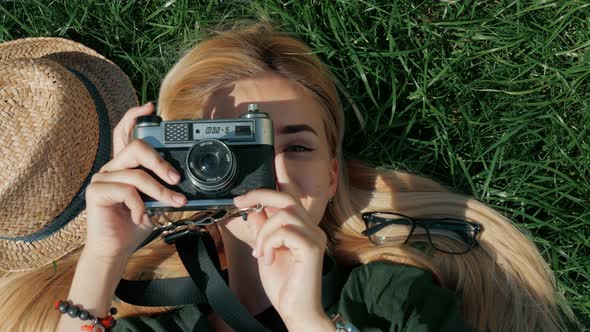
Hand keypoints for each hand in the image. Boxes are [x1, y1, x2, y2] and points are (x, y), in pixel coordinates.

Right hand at [83, 102, 186, 259]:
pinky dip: (140, 206)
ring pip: (137, 174)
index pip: (125, 132)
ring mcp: (102, 178)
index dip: (134, 117)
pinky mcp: (96, 192)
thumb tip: (182, 179)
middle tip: (175, 178)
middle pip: (136, 147)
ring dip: (160, 191)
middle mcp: (112, 167)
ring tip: (174, 203)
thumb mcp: (155, 200)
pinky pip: (127, 191)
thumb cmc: (136, 223)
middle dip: (161, 162)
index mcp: (125, 165)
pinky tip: (140, 217)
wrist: (116, 249)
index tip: (150, 108)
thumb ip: (163, 186)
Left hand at [233, 185, 331, 329]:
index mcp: (302, 228)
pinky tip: (267, 259)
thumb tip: (253, 209)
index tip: (269, 170)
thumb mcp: (266, 251)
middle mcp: (312, 229)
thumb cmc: (284, 286)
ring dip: (264, 233)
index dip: (281, 179)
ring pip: (283, 215)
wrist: (296, 311)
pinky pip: (285, 232)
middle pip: (287, 198)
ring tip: (260, 253)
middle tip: (239, 203)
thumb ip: (262, 230)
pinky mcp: (312, 248)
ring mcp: (315, 237)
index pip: (291, 197)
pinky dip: (269, 243)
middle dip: (260, 196)